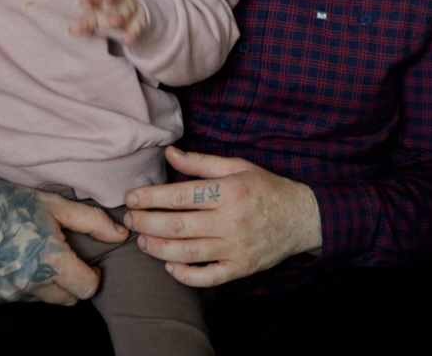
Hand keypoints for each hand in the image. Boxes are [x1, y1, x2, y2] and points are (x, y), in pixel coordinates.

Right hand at [0, 167, 127, 303]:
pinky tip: (22, 260)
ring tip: (41, 255)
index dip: (93, 277)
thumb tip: (122, 235)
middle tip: (67, 258)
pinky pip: (23, 297)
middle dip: (74, 282)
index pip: (86, 289)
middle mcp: (29, 282)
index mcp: (50, 259)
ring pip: (46, 299)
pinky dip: (29, 284)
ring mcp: (9, 291)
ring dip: (51, 284)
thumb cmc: (16, 203)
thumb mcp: (59, 206)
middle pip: (68, 299)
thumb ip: (94, 222)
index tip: (89, 263)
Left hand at [69, 0, 147, 43]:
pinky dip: (133, 32)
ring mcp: (132, 10)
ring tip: (112, 20)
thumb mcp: (97, 14)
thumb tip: (71, 29)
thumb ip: (85, 22)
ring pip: (126, 12)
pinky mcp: (140, 22)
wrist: (137, 12)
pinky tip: (128, 38)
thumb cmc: (110, 12)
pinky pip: (137, 27)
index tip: (82, 1)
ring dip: (119, 16)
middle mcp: (121, 0)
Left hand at [123, 146, 322, 286]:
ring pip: (187, 253)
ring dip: (157, 248)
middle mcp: (231, 220)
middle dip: (146, 223)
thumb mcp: (237, 167)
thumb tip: (169, 152)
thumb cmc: (266, 188)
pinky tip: (169, 265)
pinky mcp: (240, 268)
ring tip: (142, 240)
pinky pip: (207, 277)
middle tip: (129, 220)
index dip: (151, 197)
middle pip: (177, 225)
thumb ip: (201, 162)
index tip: (131, 198)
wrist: (301, 217)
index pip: (181, 195)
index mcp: (230, 190)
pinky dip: (184, 275)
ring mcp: (236, 247)